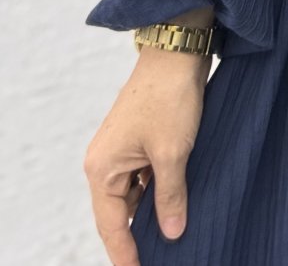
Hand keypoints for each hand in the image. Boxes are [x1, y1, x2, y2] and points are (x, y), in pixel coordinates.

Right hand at [83, 44, 210, 264]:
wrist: (177, 50)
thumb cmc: (170, 97)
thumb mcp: (173, 152)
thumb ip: (171, 197)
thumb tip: (172, 234)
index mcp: (102, 168)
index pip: (112, 225)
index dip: (126, 254)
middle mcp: (105, 161)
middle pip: (120, 212)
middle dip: (140, 236)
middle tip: (163, 258)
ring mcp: (123, 149)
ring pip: (136, 194)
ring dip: (153, 212)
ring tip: (174, 238)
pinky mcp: (140, 138)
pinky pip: (145, 176)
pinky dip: (159, 190)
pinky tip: (178, 204)